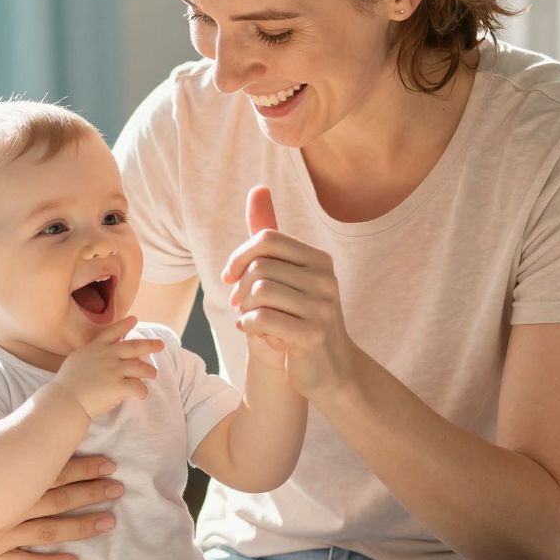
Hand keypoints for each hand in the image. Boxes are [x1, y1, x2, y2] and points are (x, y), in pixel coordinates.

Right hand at [0, 455, 124, 559]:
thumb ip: (13, 443)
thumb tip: (50, 423)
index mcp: (2, 480)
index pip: (51, 472)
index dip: (83, 467)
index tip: (109, 463)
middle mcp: (1, 509)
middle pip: (56, 501)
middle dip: (90, 493)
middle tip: (118, 488)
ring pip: (46, 531)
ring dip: (80, 527)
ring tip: (109, 522)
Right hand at [50, 316, 163, 417]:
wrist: (65, 400)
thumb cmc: (67, 384)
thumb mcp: (76, 360)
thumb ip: (90, 354)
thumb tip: (99, 353)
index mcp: (95, 348)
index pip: (112, 332)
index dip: (124, 325)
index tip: (134, 319)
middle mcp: (107, 355)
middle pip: (134, 346)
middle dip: (150, 344)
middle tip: (161, 344)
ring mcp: (114, 370)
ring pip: (141, 367)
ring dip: (150, 371)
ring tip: (153, 374)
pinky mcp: (119, 386)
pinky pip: (139, 387)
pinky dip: (142, 392)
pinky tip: (142, 395)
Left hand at [222, 187, 361, 399]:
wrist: (329, 369)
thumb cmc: (301, 318)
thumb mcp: (288, 275)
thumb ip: (270, 236)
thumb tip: (258, 190)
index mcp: (319, 260)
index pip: (267, 240)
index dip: (240, 256)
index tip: (230, 275)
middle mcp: (325, 279)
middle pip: (260, 267)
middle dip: (238, 286)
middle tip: (238, 303)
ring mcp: (321, 308)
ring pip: (259, 292)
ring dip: (243, 307)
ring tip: (247, 316)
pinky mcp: (312, 335)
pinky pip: (262, 318)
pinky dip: (248, 325)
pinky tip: (250, 331)